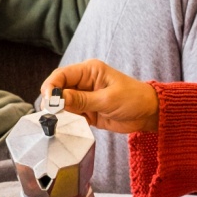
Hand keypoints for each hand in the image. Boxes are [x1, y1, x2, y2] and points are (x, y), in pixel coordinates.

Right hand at [43, 60, 159, 134]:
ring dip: (61, 113)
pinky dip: (69, 121)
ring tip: (62, 121)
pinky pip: (72, 115)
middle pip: (58, 89)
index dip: (51, 87)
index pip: (61, 75)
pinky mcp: (87, 111)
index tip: (48, 101)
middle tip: (51, 114)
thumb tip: (57, 99)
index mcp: (89, 71)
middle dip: (53, 101)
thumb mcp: (107, 99)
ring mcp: (84, 97)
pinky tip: (72, 125)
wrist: (148, 114)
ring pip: (63, 104)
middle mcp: (84, 82)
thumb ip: (81, 100)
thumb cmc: (133, 99)